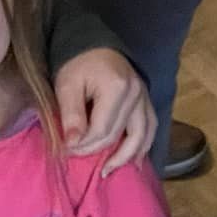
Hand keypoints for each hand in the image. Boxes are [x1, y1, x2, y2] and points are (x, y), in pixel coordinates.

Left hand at [54, 47, 153, 174]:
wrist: (91, 44)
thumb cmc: (77, 64)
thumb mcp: (67, 86)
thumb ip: (71, 115)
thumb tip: (72, 144)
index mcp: (117, 88)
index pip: (102, 130)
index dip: (83, 145)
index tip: (66, 149)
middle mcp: (136, 93)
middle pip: (119, 135)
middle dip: (96, 151)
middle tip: (76, 157)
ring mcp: (144, 96)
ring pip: (143, 135)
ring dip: (127, 157)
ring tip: (109, 173)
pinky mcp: (146, 99)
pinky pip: (151, 127)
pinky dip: (144, 145)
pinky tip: (136, 161)